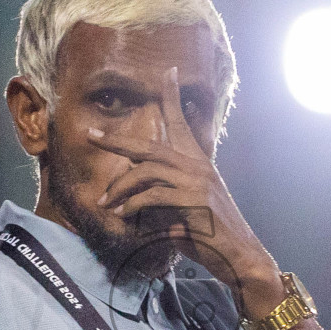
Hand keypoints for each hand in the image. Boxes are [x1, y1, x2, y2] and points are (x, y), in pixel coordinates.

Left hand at [88, 67, 286, 320]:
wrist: (240, 258)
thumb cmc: (211, 238)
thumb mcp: (184, 212)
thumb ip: (163, 198)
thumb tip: (134, 199)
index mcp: (198, 163)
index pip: (182, 123)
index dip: (173, 97)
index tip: (169, 72)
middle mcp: (198, 166)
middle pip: (150, 145)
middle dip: (117, 140)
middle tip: (90, 135)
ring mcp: (197, 181)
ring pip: (147, 171)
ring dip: (121, 187)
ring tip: (106, 203)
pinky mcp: (195, 200)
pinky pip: (154, 196)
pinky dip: (134, 206)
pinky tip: (123, 216)